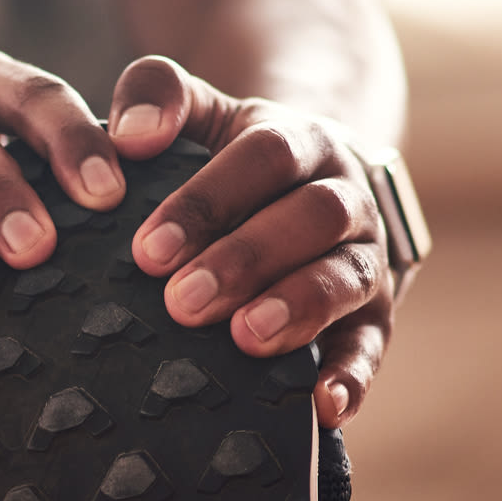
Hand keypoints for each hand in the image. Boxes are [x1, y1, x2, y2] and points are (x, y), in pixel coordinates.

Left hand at [108, 55, 398, 429]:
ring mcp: (363, 258)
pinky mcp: (373, 316)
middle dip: (246, 259)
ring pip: (345, 277)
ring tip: (244, 338)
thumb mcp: (203, 113)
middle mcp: (344, 196)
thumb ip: (160, 94)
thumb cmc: (233, 160)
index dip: (207, 201)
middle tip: (182, 302)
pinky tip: (323, 406)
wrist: (312, 185)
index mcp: (300, 141)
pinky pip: (371, 346)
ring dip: (298, 307)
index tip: (147, 249)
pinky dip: (352, 376)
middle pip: (312, 216)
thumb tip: (128, 134)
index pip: (263, 158)